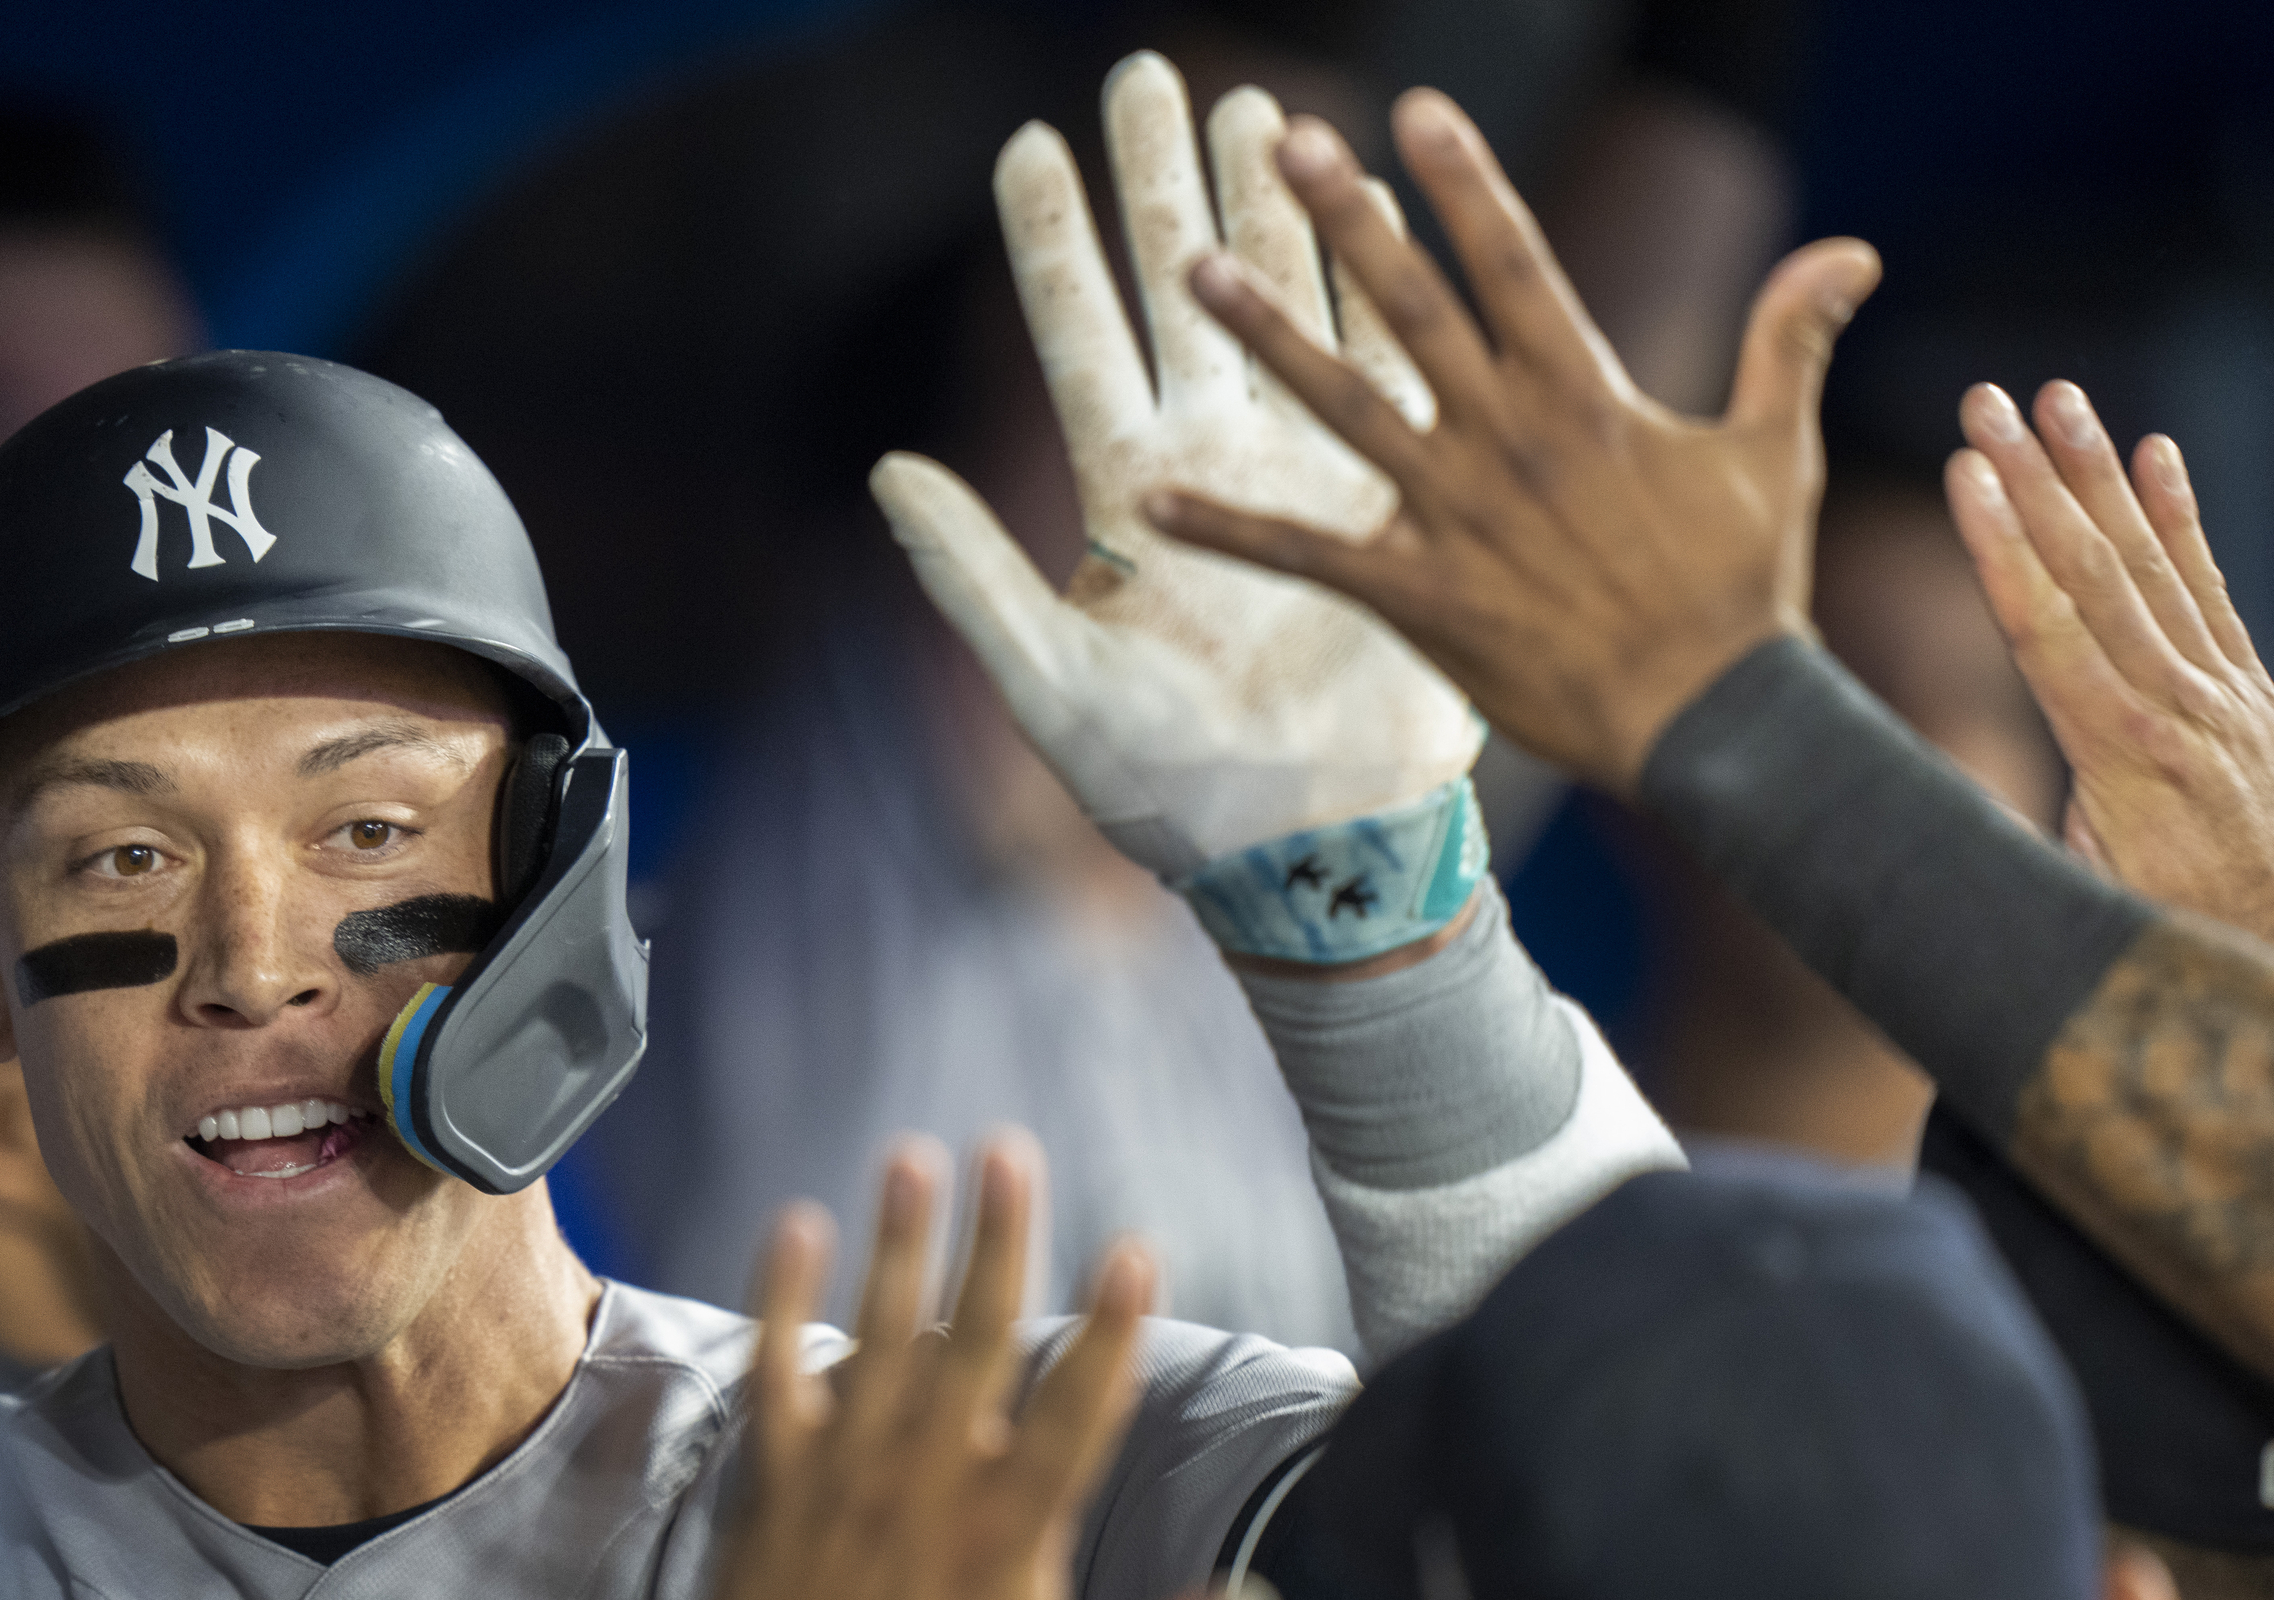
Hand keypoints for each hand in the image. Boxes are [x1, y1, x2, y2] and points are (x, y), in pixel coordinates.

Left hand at [706, 1131, 1282, 1599]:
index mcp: (1010, 1533)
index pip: (1077, 1410)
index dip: (1112, 1328)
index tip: (1137, 1246)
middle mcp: (931, 1482)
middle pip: (975, 1339)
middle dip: (999, 1240)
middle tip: (1010, 1149)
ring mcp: (848, 1473)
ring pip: (880, 1335)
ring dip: (898, 1243)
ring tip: (913, 1154)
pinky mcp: (779, 1480)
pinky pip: (778, 1372)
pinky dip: (782, 1300)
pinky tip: (791, 1225)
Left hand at [870, 54, 1484, 880]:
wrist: (1306, 847)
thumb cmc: (1167, 791)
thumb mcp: (1049, 685)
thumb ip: (969, 575)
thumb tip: (887, 468)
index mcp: (1127, 496)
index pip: (1076, 339)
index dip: (1052, 244)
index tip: (1027, 145)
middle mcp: (1211, 462)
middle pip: (1180, 288)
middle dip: (1162, 180)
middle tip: (1151, 72)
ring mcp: (1304, 471)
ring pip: (1286, 302)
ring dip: (1274, 205)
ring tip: (1262, 107)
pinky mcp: (1386, 502)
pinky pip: (1384, 372)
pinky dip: (1381, 289)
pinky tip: (1375, 206)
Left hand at [1145, 91, 1879, 797]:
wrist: (1714, 721)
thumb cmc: (1742, 592)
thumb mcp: (1769, 453)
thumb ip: (1786, 341)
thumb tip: (1851, 248)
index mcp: (1583, 394)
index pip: (1514, 261)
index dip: (1465, 180)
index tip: (1416, 108)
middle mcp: (1509, 439)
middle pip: (1414, 307)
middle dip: (1349, 220)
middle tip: (1284, 141)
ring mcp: (1458, 515)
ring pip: (1347, 407)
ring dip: (1270, 338)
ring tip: (1195, 273)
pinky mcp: (1422, 596)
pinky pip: (1309, 555)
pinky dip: (1230, 532)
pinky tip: (1151, 504)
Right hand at [1944, 381, 2273, 1013]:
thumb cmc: (2160, 945)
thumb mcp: (2066, 906)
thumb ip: (1997, 842)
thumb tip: (1893, 806)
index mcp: (2123, 760)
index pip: (2048, 632)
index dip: (2002, 549)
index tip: (1967, 473)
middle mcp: (2181, 710)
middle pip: (2094, 575)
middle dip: (2035, 480)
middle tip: (1988, 402)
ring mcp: (2223, 696)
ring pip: (2150, 567)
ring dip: (2098, 477)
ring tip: (2058, 399)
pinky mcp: (2246, 695)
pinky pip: (2209, 592)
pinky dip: (2182, 520)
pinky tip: (2158, 455)